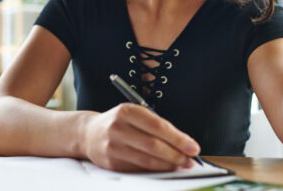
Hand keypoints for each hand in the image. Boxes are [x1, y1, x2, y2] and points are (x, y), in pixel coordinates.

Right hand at [82, 103, 199, 171]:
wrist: (89, 133)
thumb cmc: (119, 122)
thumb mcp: (135, 114)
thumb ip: (156, 125)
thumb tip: (183, 143)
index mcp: (127, 111)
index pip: (158, 126)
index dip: (178, 138)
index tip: (193, 147)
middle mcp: (118, 128)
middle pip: (154, 145)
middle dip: (176, 154)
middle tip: (191, 159)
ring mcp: (113, 146)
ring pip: (147, 160)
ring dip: (168, 165)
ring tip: (181, 165)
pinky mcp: (111, 163)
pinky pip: (138, 169)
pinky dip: (155, 170)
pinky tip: (164, 168)